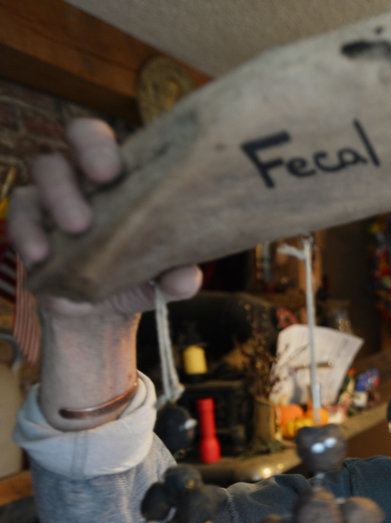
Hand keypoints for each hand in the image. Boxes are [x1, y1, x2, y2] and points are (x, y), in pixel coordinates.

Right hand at [8, 119, 201, 428]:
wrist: (103, 326)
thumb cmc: (140, 283)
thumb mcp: (163, 279)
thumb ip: (178, 272)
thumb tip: (190, 274)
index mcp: (122, 187)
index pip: (108, 146)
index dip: (105, 145)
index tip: (119, 169)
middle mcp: (82, 191)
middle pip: (64, 150)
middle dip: (78, 160)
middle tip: (102, 184)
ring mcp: (50, 213)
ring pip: (33, 182)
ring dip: (53, 203)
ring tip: (75, 231)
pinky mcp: (31, 243)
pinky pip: (17, 225)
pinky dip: (29, 237)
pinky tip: (43, 259)